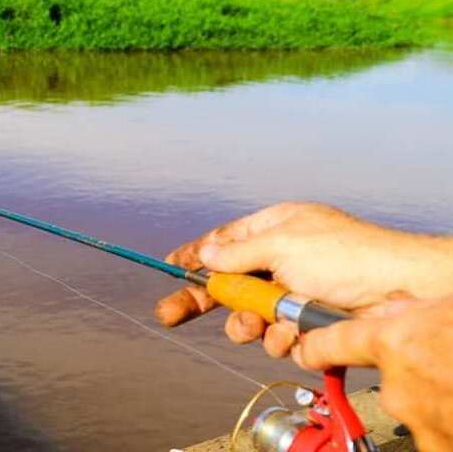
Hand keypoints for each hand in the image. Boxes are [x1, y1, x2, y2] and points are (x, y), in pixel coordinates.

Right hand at [155, 202, 452, 356]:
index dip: (195, 256)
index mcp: (274, 230)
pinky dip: (283, 338)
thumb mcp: (282, 243)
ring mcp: (294, 295)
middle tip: (169, 315)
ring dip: (251, 324)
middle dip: (203, 301)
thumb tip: (205, 253)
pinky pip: (278, 339)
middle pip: (228, 285)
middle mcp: (281, 262)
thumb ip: (237, 252)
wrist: (399, 292)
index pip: (223, 242)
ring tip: (262, 323)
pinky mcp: (308, 326)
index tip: (168, 266)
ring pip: (250, 319)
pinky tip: (295, 332)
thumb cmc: (346, 255)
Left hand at [295, 296, 452, 451]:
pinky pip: (440, 435)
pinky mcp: (443, 448)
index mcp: (397, 344)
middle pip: (391, 380)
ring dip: (443, 401)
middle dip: (419, 373)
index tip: (308, 348)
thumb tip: (397, 311)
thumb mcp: (448, 307)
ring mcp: (425, 425)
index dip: (317, 345)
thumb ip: (417, 312)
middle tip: (449, 364)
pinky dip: (450, 423)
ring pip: (421, 412)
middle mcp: (401, 387)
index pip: (331, 342)